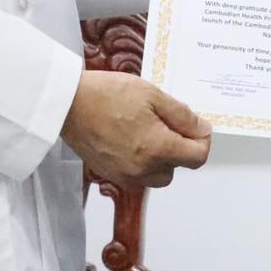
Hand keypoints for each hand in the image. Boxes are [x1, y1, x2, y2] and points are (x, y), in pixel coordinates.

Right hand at [61, 70, 211, 187]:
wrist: (68, 104)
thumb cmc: (108, 94)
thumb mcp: (153, 95)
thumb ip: (182, 116)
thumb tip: (202, 129)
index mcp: (158, 149)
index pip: (198, 158)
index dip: (202, 140)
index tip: (194, 125)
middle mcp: (143, 170)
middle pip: (177, 168)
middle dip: (178, 148)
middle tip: (164, 121)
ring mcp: (125, 176)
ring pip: (157, 175)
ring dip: (160, 158)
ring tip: (145, 129)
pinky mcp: (110, 175)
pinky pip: (137, 176)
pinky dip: (141, 162)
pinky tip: (130, 138)